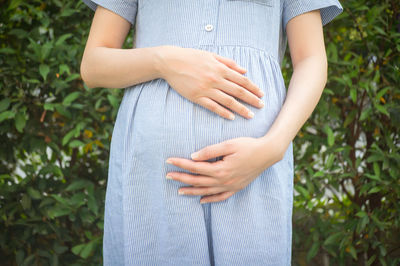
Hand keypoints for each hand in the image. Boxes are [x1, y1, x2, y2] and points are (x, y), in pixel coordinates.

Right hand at [157, 45, 264, 119]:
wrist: (171, 62)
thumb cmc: (191, 57)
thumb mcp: (212, 56)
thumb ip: (228, 63)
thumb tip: (244, 70)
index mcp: (220, 68)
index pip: (242, 80)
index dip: (253, 87)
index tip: (261, 94)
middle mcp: (216, 79)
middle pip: (238, 91)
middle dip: (252, 99)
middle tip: (262, 106)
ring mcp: (206, 89)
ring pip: (228, 101)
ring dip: (241, 109)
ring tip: (250, 115)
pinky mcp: (197, 97)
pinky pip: (213, 106)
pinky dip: (223, 112)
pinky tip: (231, 117)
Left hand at [165, 136, 284, 203]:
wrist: (267, 153)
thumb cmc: (248, 145)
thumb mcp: (228, 144)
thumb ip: (209, 151)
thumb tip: (193, 157)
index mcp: (220, 169)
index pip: (195, 167)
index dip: (180, 164)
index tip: (169, 161)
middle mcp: (224, 180)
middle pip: (197, 181)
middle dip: (181, 178)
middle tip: (167, 176)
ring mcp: (230, 186)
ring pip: (206, 191)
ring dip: (192, 191)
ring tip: (179, 191)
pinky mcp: (236, 188)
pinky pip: (220, 197)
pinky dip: (210, 199)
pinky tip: (201, 200)